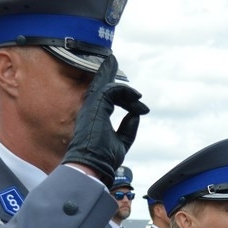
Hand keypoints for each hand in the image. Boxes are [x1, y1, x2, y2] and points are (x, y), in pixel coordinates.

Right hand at [62, 54, 149, 186]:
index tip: (137, 99)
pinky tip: (136, 98)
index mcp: (94, 117)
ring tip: (138, 93)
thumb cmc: (103, 159)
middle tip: (112, 60)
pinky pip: (111, 91)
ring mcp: (91, 107)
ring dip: (123, 86)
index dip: (121, 95)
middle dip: (107, 73)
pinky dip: (125, 91)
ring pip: (106, 87)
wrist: (93, 167)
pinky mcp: (95, 106)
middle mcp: (90, 110)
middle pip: (99, 86)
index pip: (104, 99)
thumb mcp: (122, 142)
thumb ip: (128, 128)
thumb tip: (136, 114)